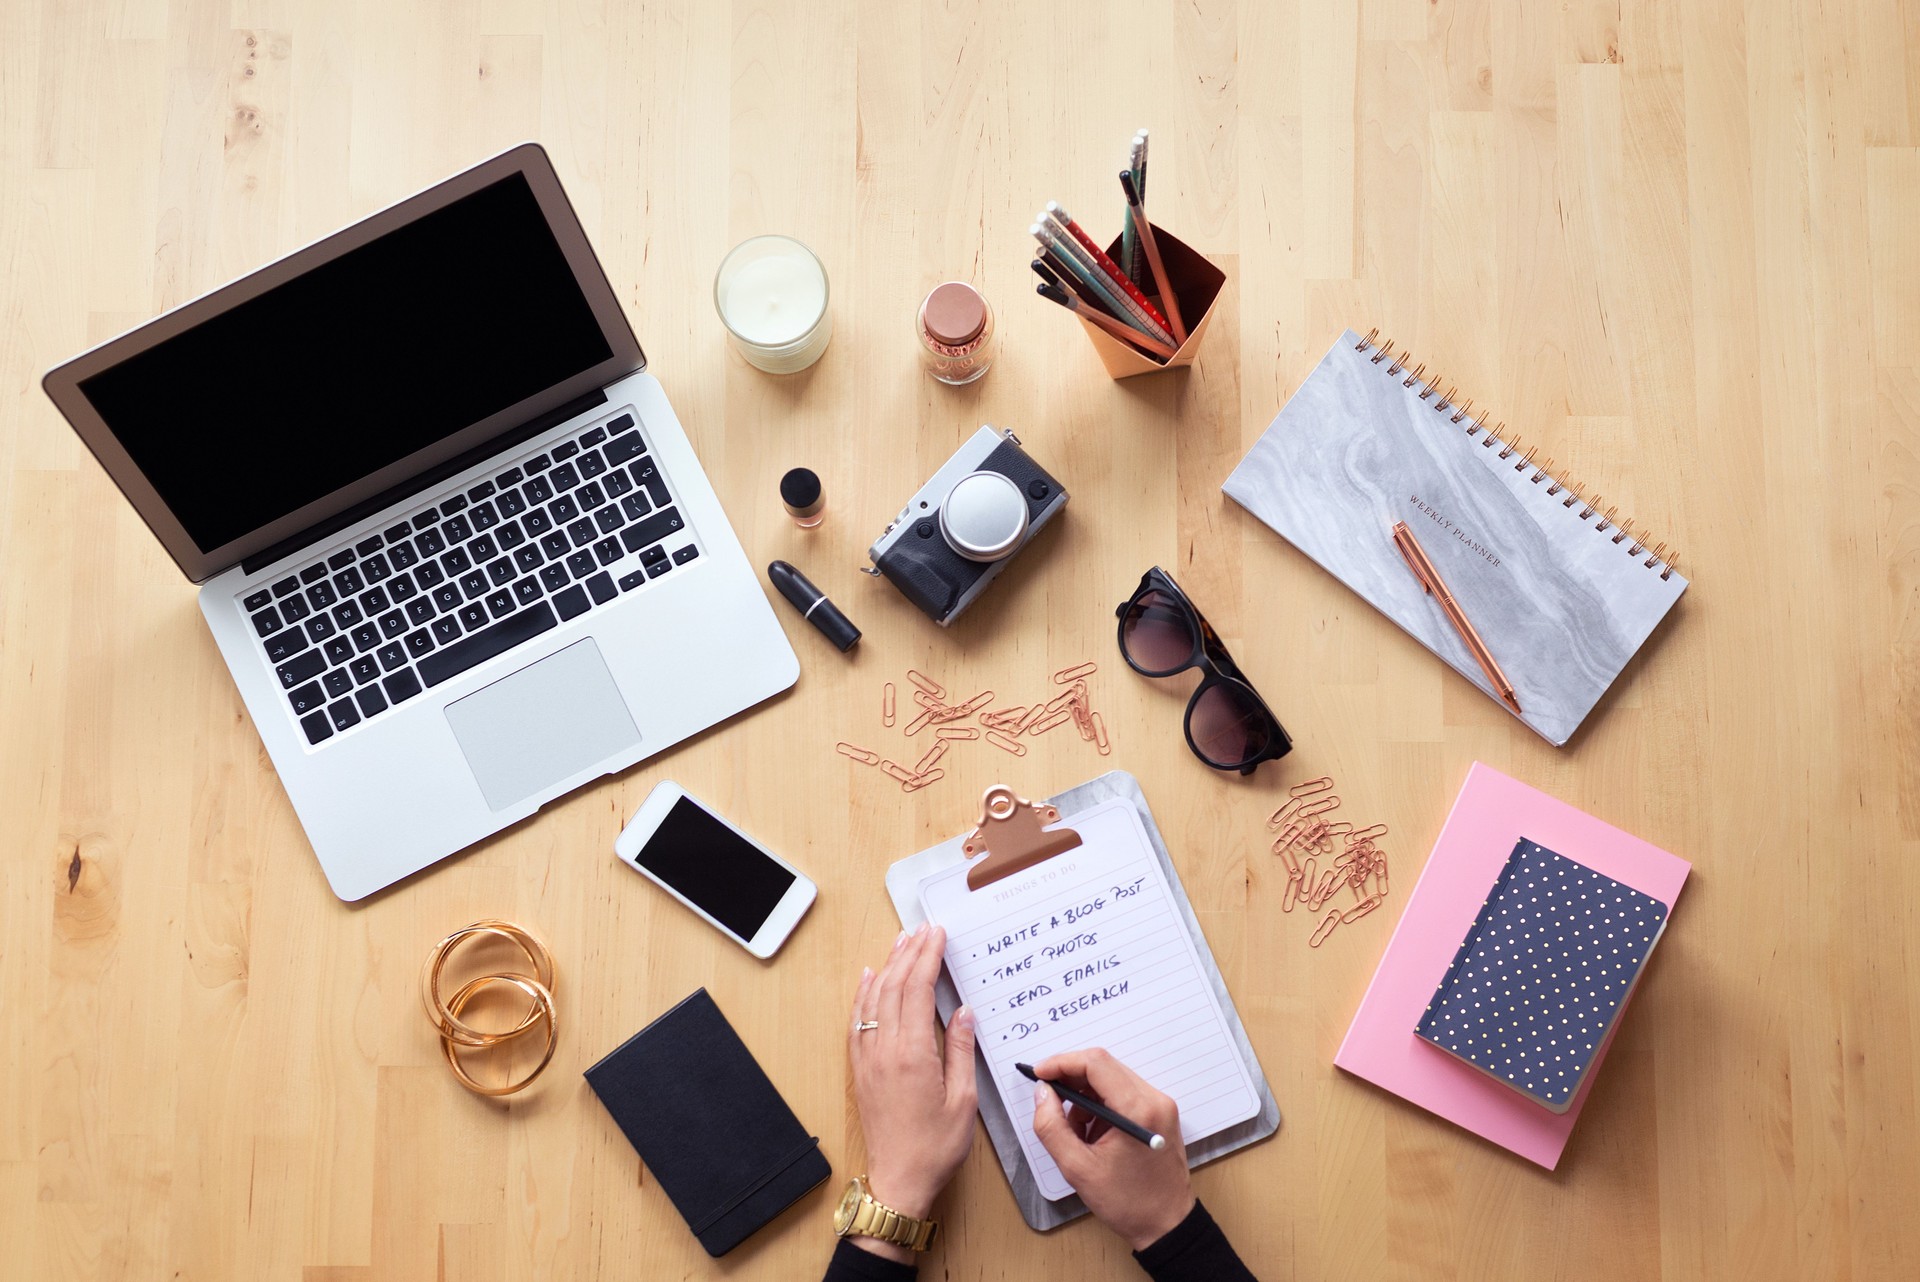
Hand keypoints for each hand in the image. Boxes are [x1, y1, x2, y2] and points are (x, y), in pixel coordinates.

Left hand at [846, 923, 977, 1260]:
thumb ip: (961, 1050)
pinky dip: (864, 994)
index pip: (918, 991)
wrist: (899, 1180)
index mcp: (913, 1055)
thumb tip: (963, 1012)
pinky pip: (858, 1020)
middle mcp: (885, 1051)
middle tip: (923, 928)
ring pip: (874, 999)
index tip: (937, 934)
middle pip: (895, 987)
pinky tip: (870, 978)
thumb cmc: (935, 1146)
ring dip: (888, 966)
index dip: (928, 957)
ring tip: (901, 941)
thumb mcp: (963, 1100)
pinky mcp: (861, 1070)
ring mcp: (868, 1059)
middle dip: (910, 953)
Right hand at [1029, 1048, 1193, 1251]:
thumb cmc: (1128, 1203)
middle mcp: (1154, 1099)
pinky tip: (1092, 1136)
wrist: (1167, 1226)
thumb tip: (1042, 1093)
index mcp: (1138, 1109)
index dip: (1062, 1063)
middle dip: (1071, 1079)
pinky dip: (1101, 1107)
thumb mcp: (1078, 1168)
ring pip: (1112, 1080)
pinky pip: (1123, 1095)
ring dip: (1085, 1097)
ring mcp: (1160, 1106)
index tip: (1039, 1075)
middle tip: (1048, 1099)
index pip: (1096, 1063)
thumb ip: (1052, 1126)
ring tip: (1075, 1133)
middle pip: (1104, 1067)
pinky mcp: (1159, 1114)